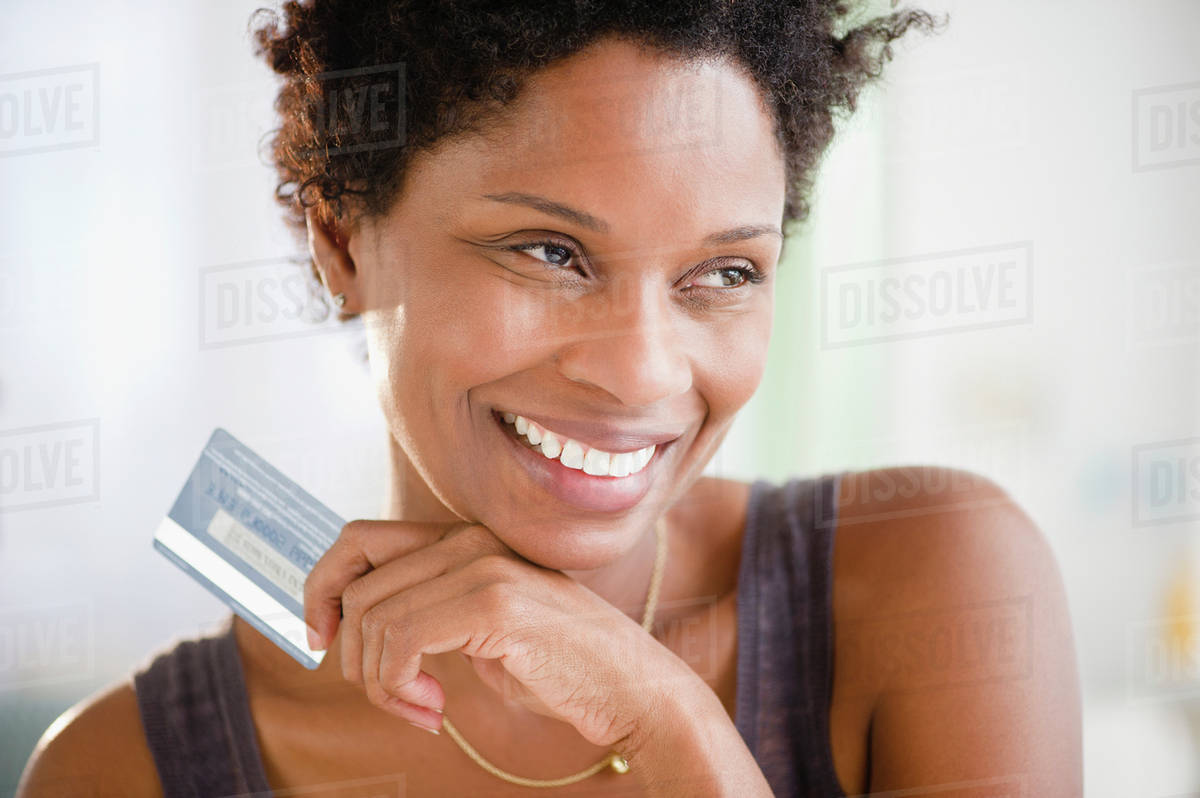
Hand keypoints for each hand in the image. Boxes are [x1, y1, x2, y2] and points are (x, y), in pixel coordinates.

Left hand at [302, 519, 682, 746]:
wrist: (632, 687)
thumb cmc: (556, 666)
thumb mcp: (478, 628)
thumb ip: (427, 608)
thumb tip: (351, 622)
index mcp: (463, 538)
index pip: (358, 539)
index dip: (322, 588)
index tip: (322, 640)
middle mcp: (468, 540)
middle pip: (356, 585)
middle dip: (355, 656)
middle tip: (392, 696)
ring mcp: (483, 565)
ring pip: (373, 620)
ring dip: (382, 683)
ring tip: (423, 707)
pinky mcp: (494, 603)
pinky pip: (400, 643)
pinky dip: (400, 688)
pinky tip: (436, 709)